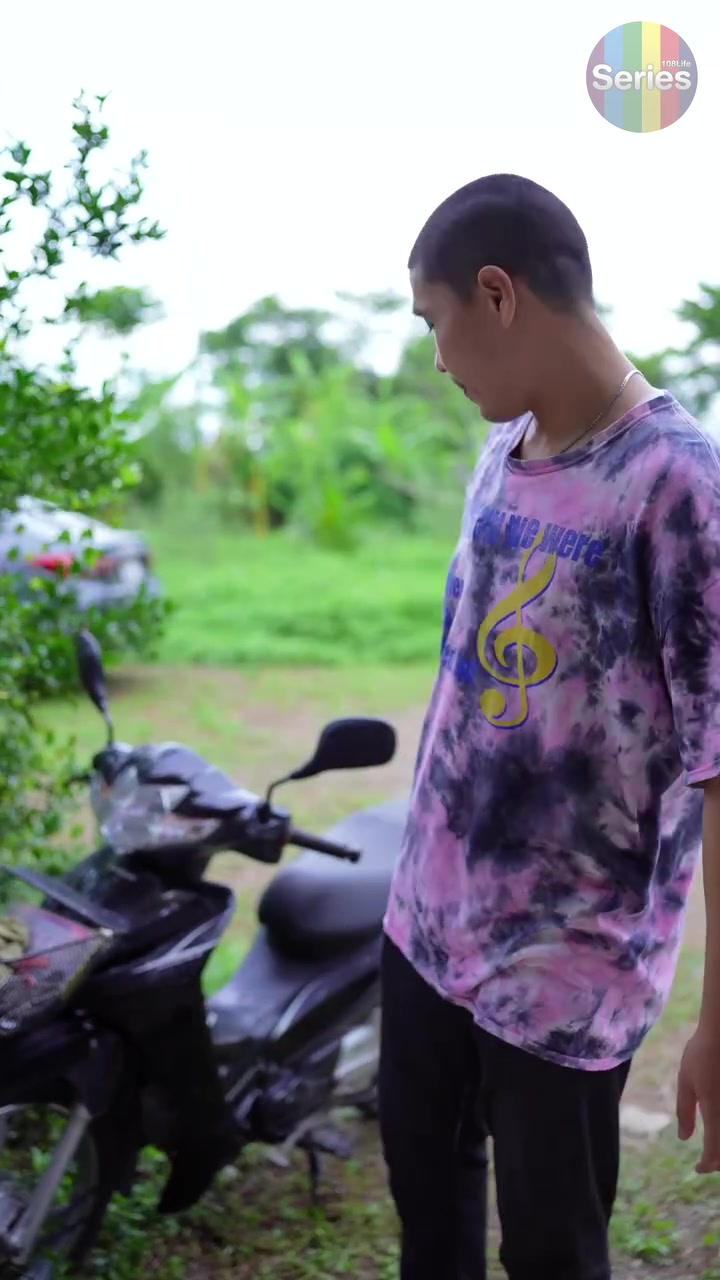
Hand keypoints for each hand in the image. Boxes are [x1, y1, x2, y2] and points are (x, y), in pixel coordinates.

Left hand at [677, 1027, 719, 1172]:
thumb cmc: (702, 1053)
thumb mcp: (686, 1081)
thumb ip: (685, 1111)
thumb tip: (684, 1138)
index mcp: (715, 1113)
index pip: (714, 1153)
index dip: (706, 1165)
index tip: (698, 1168)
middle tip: (707, 1161)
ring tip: (714, 1148)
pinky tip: (718, 1127)